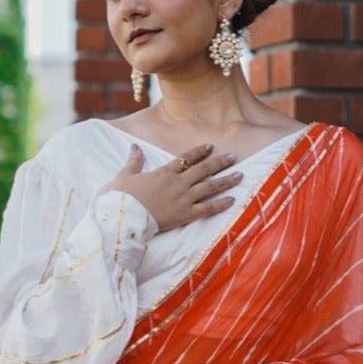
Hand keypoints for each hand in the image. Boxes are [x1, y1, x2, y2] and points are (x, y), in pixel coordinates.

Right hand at [110, 144, 242, 233]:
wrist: (125, 217)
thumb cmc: (122, 197)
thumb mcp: (125, 175)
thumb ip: (134, 161)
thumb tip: (134, 146)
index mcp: (164, 172)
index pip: (186, 158)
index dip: (199, 152)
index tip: (210, 147)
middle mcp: (178, 183)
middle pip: (203, 169)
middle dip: (219, 162)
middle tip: (233, 157)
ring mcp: (183, 199)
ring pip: (209, 187)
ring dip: (226, 180)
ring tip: (240, 175)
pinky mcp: (184, 215)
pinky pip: (207, 209)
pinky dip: (220, 204)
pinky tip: (232, 199)